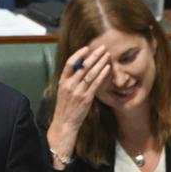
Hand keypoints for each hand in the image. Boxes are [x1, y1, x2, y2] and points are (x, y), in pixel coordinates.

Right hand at [47, 46, 109, 168]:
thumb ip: (70, 80)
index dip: (78, 54)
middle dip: (94, 55)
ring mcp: (78, 92)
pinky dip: (102, 75)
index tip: (87, 48)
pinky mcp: (86, 99)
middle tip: (103, 48)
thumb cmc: (65, 107)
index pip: (69, 63)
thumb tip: (80, 67)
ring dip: (100, 63)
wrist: (64, 123)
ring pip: (90, 73)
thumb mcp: (64, 91)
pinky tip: (108, 68)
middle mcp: (69, 85)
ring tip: (107, 55)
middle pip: (83, 66)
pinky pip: (95, 84)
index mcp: (62, 82)